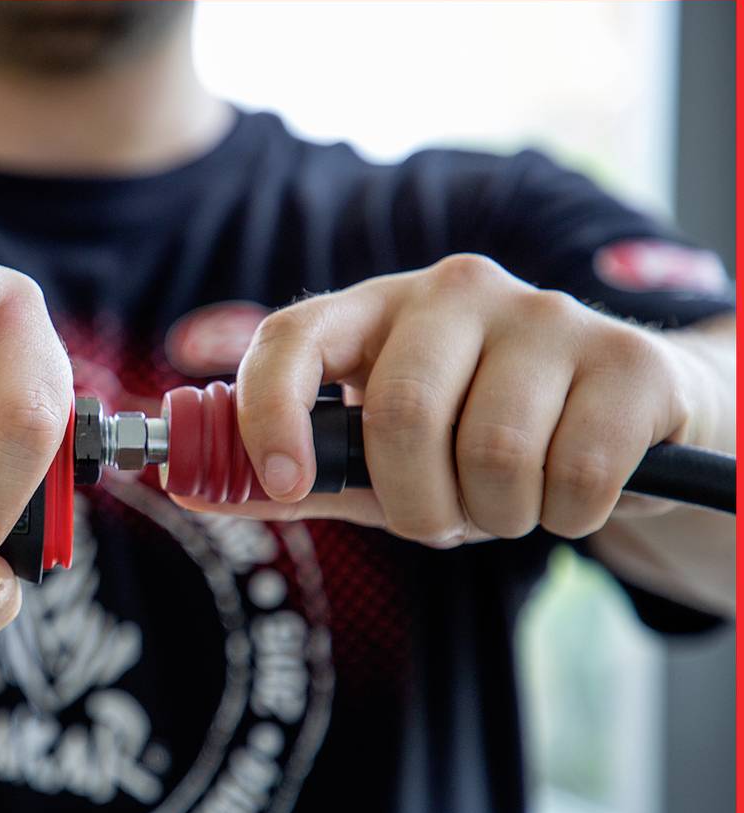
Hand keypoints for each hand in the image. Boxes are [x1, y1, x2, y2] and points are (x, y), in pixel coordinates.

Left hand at [178, 254, 714, 545]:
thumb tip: (185, 489)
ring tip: (509, 499)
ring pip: (492, 452)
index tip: (283, 482)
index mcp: (375, 310)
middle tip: (441, 521)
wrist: (624, 423)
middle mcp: (456, 292)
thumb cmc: (475, 441)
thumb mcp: (376, 462)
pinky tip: (570, 494)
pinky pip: (575, 473)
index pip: (292, 336)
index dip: (269, 411)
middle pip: (401, 413)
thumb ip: (291, 476)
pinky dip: (566, 516)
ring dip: (495, 515)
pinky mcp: (628, 359)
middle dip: (415, 503)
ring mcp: (547, 314)